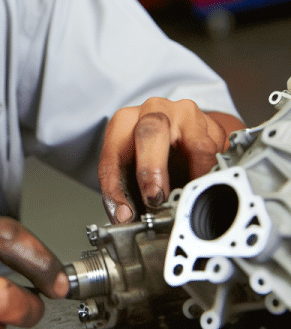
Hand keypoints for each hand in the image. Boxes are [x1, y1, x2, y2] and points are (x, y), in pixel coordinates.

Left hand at [98, 97, 242, 223]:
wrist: (184, 133)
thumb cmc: (150, 151)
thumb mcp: (129, 166)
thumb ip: (124, 189)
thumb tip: (124, 217)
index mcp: (125, 121)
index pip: (113, 153)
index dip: (115, 186)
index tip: (124, 211)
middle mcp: (153, 111)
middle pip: (150, 133)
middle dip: (151, 169)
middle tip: (155, 197)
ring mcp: (185, 115)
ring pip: (193, 145)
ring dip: (189, 177)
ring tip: (184, 196)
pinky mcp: (211, 126)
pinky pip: (214, 154)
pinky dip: (208, 175)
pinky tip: (201, 184)